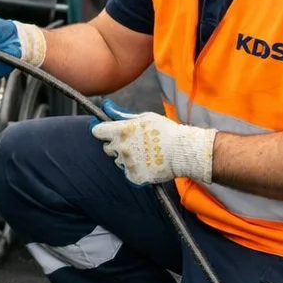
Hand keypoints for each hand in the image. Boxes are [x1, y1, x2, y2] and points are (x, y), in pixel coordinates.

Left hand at [90, 100, 215, 185]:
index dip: (103, 132)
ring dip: (126, 159)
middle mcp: (121, 147)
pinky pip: (128, 174)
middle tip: (134, 145)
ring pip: (118, 161)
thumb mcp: (145, 117)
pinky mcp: (135, 176)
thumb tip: (106, 107)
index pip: (97, 132)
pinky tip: (147, 166)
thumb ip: (122, 114)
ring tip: (144, 155)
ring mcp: (127, 162)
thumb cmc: (167, 131)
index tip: (109, 133)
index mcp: (121, 131)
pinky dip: (135, 172)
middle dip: (116, 146)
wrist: (185, 152)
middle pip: (107, 148)